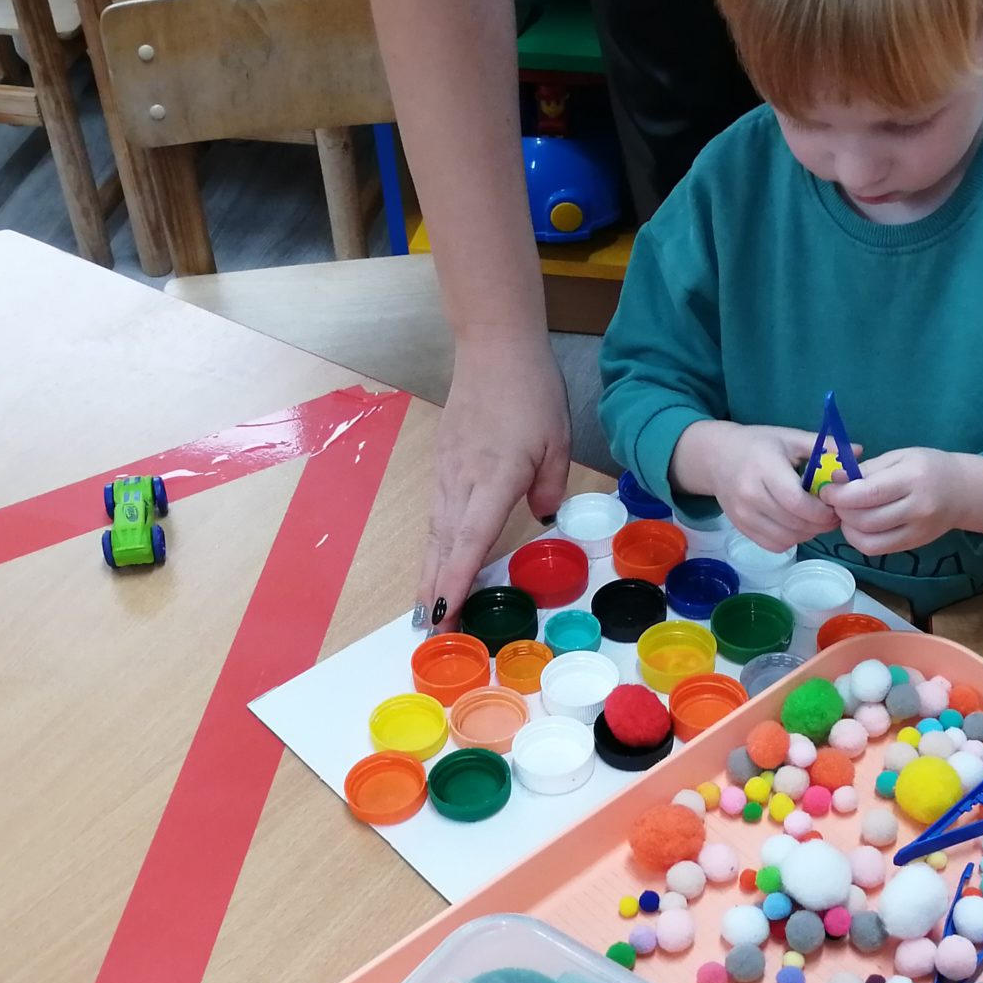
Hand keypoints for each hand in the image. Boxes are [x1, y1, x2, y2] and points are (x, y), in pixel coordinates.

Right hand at [422, 336, 570, 626]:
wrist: (493, 348)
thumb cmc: (531, 391)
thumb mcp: (557, 441)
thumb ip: (550, 486)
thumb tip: (542, 517)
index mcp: (493, 478)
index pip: (472, 540)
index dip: (457, 580)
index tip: (445, 615)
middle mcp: (461, 481)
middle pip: (444, 546)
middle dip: (435, 591)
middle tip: (429, 634)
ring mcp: (447, 473)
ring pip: (436, 533)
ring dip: (429, 573)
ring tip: (426, 612)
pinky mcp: (443, 464)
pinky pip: (437, 514)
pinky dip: (435, 545)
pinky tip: (436, 562)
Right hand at [671, 422, 838, 552]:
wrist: (715, 457)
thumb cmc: (757, 444)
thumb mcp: (789, 437)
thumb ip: (823, 446)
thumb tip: (859, 452)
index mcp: (764, 468)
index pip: (796, 501)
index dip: (822, 511)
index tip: (836, 506)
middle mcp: (750, 494)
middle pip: (794, 523)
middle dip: (820, 523)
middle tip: (832, 514)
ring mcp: (742, 515)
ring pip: (786, 538)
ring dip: (807, 533)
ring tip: (815, 519)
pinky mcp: (740, 528)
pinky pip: (773, 545)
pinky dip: (791, 540)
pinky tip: (796, 525)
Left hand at [823, 448, 982, 555]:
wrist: (963, 491)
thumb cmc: (928, 467)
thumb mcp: (899, 457)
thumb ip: (867, 469)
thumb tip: (835, 480)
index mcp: (912, 478)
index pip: (869, 493)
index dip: (840, 495)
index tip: (827, 490)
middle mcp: (917, 507)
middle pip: (865, 519)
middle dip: (840, 510)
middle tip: (834, 500)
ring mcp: (917, 531)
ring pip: (868, 539)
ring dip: (847, 527)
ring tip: (845, 512)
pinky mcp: (913, 545)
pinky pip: (877, 549)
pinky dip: (859, 539)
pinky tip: (858, 525)